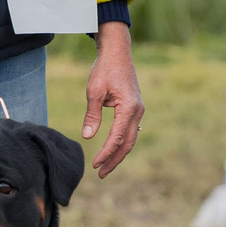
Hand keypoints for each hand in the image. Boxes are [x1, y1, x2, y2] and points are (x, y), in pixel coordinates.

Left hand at [80, 21, 143, 177]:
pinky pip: (130, 130)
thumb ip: (92, 115)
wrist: (117, 52)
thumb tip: (87, 137)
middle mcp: (137, 111)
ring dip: (118, 153)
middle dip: (114, 159)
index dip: (106, 153)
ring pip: (130, 138)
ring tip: (105, 166)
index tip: (95, 164)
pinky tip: (113, 149)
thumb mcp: (94, 91)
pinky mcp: (135, 107)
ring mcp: (138, 110)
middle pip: (127, 143)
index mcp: (129, 108)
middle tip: (101, 174)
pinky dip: (122, 142)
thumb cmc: (105, 69)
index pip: (116, 138)